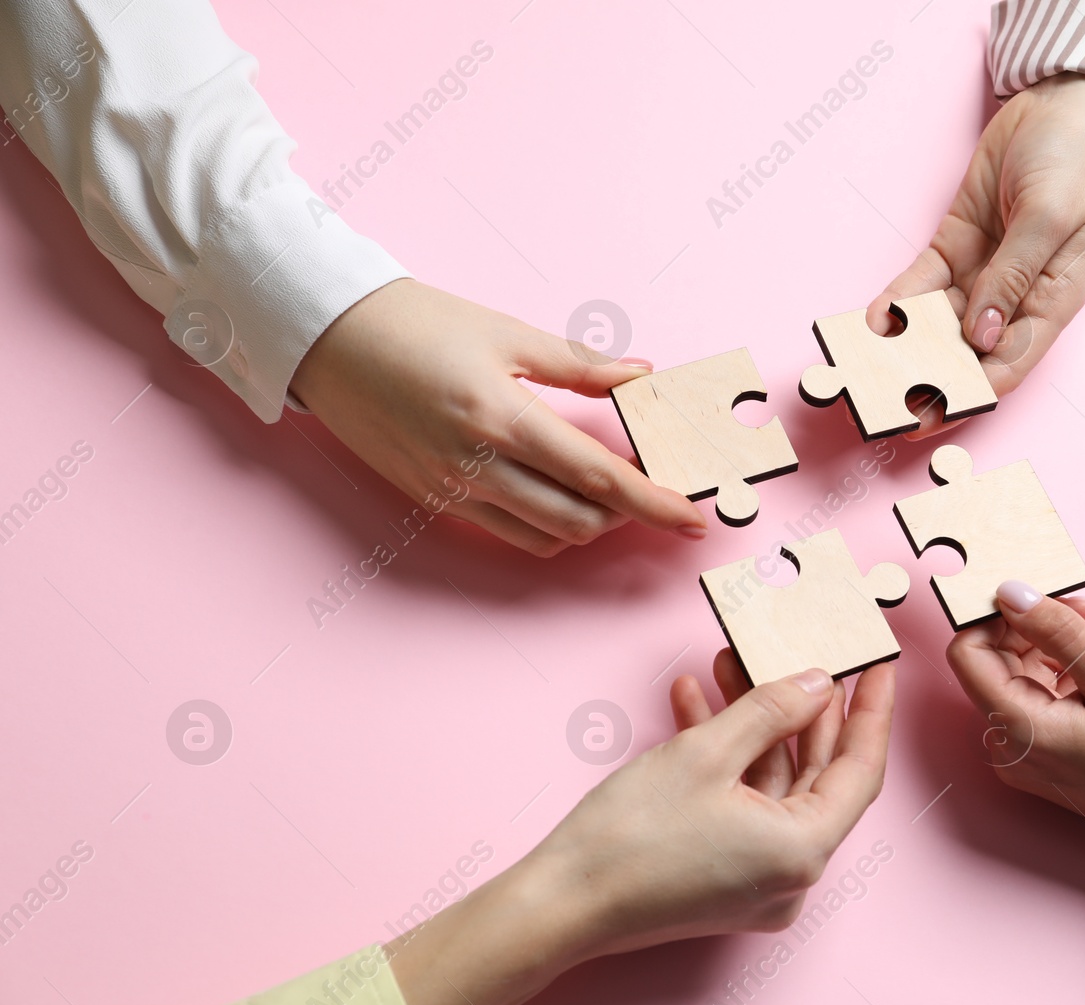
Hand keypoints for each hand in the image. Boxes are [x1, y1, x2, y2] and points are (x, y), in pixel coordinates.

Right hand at [289, 279, 706, 555]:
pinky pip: (506, 531)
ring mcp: (451, 491)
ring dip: (587, 523)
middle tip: (649, 488)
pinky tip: (555, 492)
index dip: (653, 503)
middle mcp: (477, 466)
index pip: (599, 477)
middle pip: (578, 521)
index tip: (692, 518)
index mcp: (503, 418)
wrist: (327, 335)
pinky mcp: (432, 500)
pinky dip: (544, 524)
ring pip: (543, 536)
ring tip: (605, 489)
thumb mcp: (507, 333)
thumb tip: (641, 374)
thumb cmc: (416, 322)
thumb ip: (581, 363)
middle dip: (626, 516)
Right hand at [387, 660, 893, 1004]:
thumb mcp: (707, 753)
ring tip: (729, 664)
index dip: (871, 712)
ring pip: (772, 784)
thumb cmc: (630, 837)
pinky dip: (726, 759)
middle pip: (817, 775)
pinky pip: (742, 805)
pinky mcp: (724, 879)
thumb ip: (772, 710)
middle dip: (801, 707)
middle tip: (803, 653)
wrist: (560, 902)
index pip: (861, 770)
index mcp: (804, 852)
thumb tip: (818, 684)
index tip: (877, 666)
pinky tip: (693, 706)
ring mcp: (758, 882)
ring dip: (753, 724)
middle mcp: (792, 876)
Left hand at [870, 74, 1084, 437]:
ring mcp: (982, 274)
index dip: (966, 397)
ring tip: (863, 374)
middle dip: (925, 383)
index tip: (925, 420)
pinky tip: (869, 324)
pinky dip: (894, 306)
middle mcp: (1014, 299)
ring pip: (935, 326)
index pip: (1006, 366)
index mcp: (1052, 302)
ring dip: (902, 351)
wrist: (1063, 102)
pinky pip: (919, 286)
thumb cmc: (1077, 159)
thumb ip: (1013, 279)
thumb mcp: (1049, 219)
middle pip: (965, 356)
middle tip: (880, 408)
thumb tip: (982, 338)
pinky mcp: (955, 248)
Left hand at [946, 581, 1084, 911]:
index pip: (969, 651)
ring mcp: (1032, 751)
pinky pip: (1057, 696)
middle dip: (1057, 627)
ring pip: (1039, 672)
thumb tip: (1009, 593)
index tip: (1042, 593)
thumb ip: (1059, 631)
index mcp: (1017, 728)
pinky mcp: (1054, 752)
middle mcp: (1012, 744)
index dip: (999, 615)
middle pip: (1008, 658)